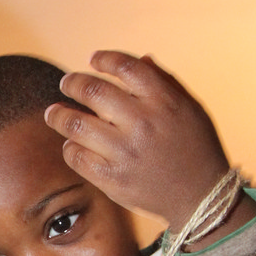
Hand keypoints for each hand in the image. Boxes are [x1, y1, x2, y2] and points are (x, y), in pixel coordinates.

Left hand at [44, 52, 249, 242]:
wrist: (202, 196)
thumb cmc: (196, 147)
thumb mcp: (190, 108)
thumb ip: (166, 82)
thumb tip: (142, 58)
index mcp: (164, 101)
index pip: (126, 67)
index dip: (104, 59)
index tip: (93, 60)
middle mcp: (143, 123)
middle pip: (92, 90)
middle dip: (72, 83)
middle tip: (66, 83)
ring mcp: (126, 151)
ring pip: (76, 123)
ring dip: (59, 115)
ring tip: (53, 113)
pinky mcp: (113, 179)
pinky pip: (77, 156)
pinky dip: (70, 147)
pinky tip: (72, 144)